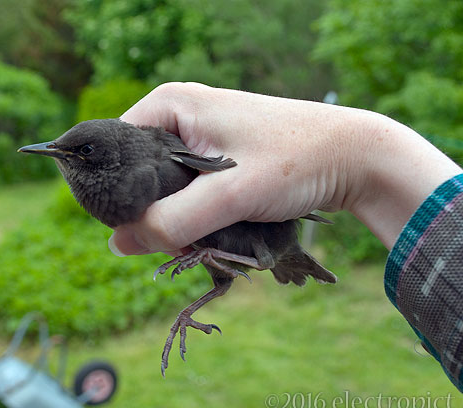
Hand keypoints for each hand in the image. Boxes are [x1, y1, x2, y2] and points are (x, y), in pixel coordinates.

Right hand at [110, 82, 460, 255]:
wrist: (354, 156)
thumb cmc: (294, 161)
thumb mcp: (228, 194)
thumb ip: (171, 221)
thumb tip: (118, 244)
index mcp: (168, 104)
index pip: (113, 152)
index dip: (118, 194)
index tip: (141, 228)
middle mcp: (177, 114)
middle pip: (136, 173)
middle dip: (152, 211)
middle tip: (181, 236)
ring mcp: (197, 135)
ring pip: (162, 186)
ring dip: (176, 216)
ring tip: (206, 231)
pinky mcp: (214, 155)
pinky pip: (186, 188)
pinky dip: (194, 212)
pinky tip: (216, 224)